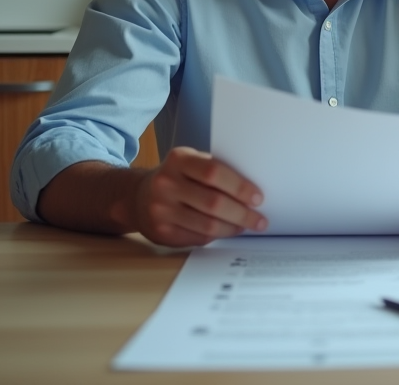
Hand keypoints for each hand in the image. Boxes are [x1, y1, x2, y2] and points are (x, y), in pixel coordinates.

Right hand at [132, 147, 266, 246]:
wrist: (138, 197)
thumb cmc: (178, 177)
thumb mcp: (191, 163)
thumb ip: (216, 171)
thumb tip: (252, 191)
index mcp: (179, 160)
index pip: (214, 172)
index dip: (239, 186)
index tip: (258, 198)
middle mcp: (166, 184)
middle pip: (213, 202)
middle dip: (242, 214)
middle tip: (260, 220)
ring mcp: (161, 210)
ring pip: (207, 225)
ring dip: (233, 228)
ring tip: (247, 226)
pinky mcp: (162, 232)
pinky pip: (198, 237)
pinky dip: (218, 235)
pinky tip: (228, 231)